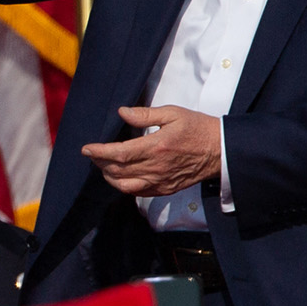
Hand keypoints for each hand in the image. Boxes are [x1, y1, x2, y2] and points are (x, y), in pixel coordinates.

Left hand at [82, 105, 220, 197]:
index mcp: (156, 147)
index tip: (86, 149)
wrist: (219, 151)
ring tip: (104, 165)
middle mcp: (155, 167)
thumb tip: (123, 113)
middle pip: (117, 171)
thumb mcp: (173, 114)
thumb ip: (145, 115)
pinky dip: (124, 186)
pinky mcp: (164, 189)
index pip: (119, 153)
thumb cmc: (197, 128)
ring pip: (124, 185)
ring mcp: (160, 181)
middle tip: (93, 154)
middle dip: (100, 163)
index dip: (99, 152)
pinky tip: (120, 177)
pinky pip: (138, 192)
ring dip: (109, 177)